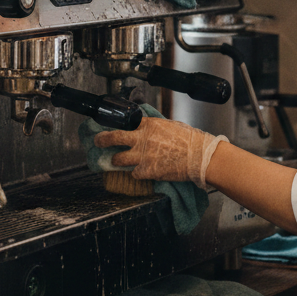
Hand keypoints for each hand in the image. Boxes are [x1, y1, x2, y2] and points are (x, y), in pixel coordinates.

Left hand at [93, 117, 227, 188]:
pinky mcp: (147, 171)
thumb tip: (146, 129)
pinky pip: (133, 173)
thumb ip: (154, 127)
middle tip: (97, 141)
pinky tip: (141, 171)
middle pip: (113, 137)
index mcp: (148, 124)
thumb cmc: (189, 140)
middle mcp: (142, 138)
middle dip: (102, 140)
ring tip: (116, 161)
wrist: (199, 156)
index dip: (113, 125)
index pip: (124, 122)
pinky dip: (136, 173)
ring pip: (118, 159)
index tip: (106, 126)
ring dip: (116, 160)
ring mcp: (142, 155)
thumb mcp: (169, 125)